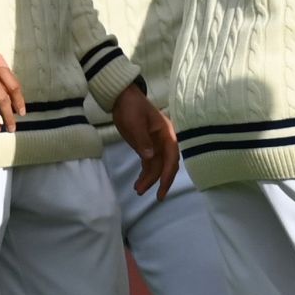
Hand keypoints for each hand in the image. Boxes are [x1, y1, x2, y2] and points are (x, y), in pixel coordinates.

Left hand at [111, 83, 179, 197]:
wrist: (122, 97)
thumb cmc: (131, 106)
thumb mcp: (135, 122)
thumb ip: (142, 140)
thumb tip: (150, 157)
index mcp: (167, 133)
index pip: (172, 157)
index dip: (168, 173)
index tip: (162, 187)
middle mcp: (165, 141)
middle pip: (167, 164)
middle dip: (162, 181)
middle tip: (157, 197)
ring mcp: (156, 144)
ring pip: (157, 166)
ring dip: (150, 179)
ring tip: (138, 191)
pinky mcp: (147, 146)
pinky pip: (149, 164)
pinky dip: (145, 174)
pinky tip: (138, 183)